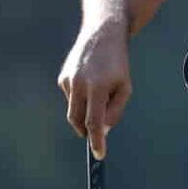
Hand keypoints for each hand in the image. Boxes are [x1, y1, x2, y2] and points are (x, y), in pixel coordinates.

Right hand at [56, 21, 131, 158]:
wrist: (103, 34)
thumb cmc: (118, 63)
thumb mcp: (125, 86)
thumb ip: (115, 110)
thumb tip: (104, 131)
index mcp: (97, 87)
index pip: (94, 122)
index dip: (96, 140)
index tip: (98, 154)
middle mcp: (79, 84)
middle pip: (77, 121)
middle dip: (86, 131)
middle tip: (96, 134)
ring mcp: (68, 80)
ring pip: (73, 109)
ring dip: (84, 110)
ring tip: (100, 93)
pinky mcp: (62, 77)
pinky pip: (71, 97)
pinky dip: (80, 97)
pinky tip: (90, 81)